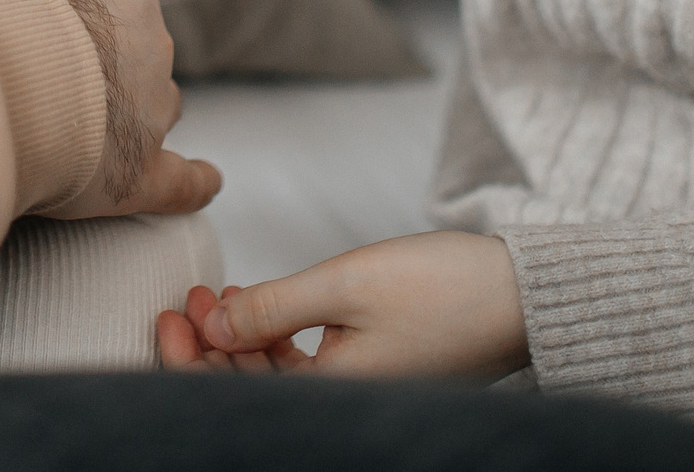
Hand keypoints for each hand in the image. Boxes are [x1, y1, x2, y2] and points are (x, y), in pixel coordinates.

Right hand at [0, 0, 221, 219]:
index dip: (72, 8)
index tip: (35, 19)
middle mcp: (153, 42)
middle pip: (135, 50)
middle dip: (99, 61)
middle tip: (40, 74)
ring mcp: (151, 109)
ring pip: (153, 108)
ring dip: (128, 114)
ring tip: (78, 128)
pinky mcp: (139, 172)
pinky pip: (180, 180)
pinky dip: (193, 182)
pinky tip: (205, 180)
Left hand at [153, 232, 527, 379]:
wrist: (523, 294)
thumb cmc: (446, 288)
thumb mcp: (346, 286)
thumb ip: (272, 307)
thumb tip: (211, 327)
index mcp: (332, 400)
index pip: (237, 399)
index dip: (190, 362)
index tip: (170, 315)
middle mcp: (344, 407)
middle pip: (251, 392)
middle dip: (210, 347)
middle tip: (184, 301)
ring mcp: (361, 393)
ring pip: (275, 379)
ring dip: (241, 340)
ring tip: (216, 296)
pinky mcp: (374, 374)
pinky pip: (305, 367)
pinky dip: (275, 339)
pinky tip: (257, 304)